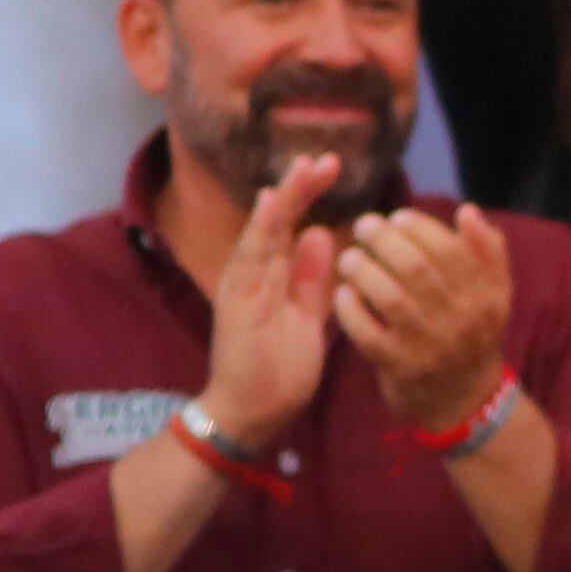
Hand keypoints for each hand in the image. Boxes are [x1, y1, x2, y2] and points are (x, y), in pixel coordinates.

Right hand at [197, 155, 343, 449]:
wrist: (252, 412)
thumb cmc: (279, 369)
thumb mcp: (308, 316)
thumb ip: (312, 278)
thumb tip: (323, 235)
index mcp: (274, 277)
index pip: (294, 227)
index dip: (310, 196)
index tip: (332, 167)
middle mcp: (255, 274)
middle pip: (278, 221)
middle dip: (300, 188)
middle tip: (326, 159)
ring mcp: (243, 286)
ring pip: (264, 232)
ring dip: (284, 199)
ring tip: (303, 168)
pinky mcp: (237, 302)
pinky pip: (251, 260)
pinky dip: (261, 230)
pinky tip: (272, 202)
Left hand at [335, 205, 518, 435]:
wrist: (463, 399)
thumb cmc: (472, 333)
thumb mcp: (494, 294)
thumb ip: (488, 251)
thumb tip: (468, 211)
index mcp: (485, 297)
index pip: (451, 251)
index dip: (420, 227)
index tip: (397, 218)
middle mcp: (460, 321)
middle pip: (417, 269)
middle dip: (385, 240)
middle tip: (364, 226)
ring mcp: (429, 347)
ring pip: (390, 298)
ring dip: (363, 270)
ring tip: (349, 258)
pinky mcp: (400, 368)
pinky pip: (367, 333)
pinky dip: (350, 309)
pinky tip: (343, 293)